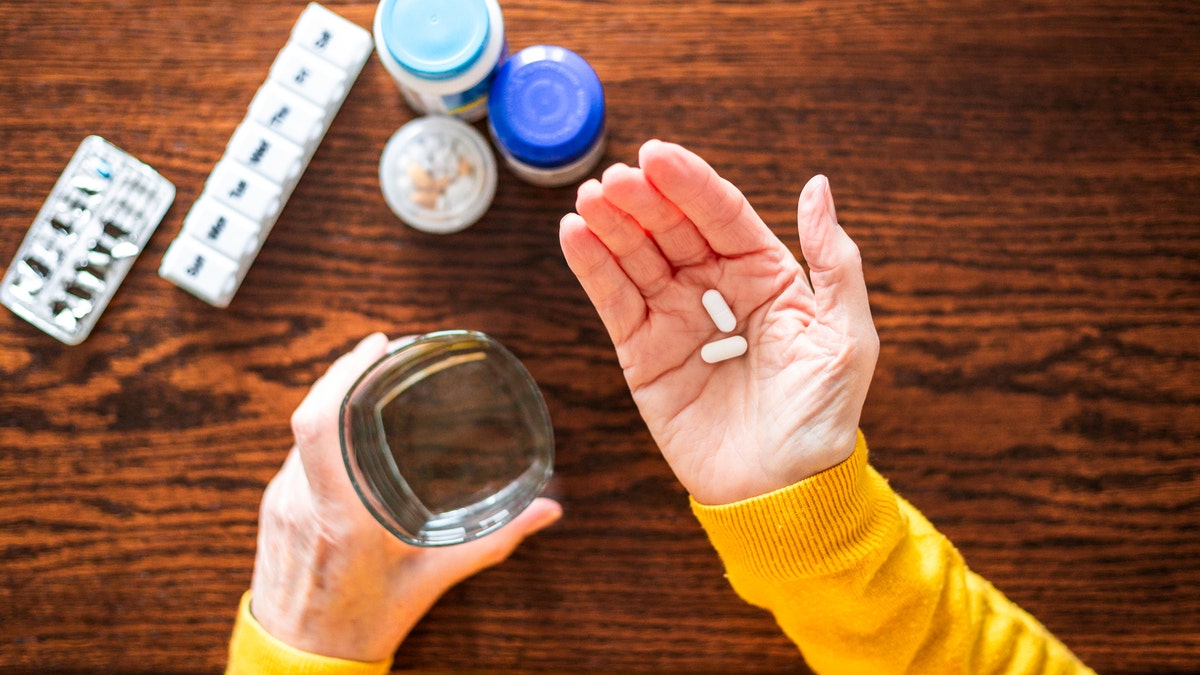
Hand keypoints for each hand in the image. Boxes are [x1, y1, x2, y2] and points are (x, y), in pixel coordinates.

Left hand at [249, 333, 561, 661]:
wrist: (299, 661)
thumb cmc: (363, 623)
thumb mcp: (433, 579)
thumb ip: (492, 542)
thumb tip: (547, 513)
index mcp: (340, 515)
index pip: (320, 422)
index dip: (344, 373)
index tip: (377, 346)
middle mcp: (301, 500)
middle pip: (312, 413)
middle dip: (346, 374)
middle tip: (384, 352)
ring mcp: (279, 502)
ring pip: (301, 432)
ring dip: (334, 401)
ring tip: (371, 382)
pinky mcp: (270, 508)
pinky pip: (294, 453)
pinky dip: (323, 431)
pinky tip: (349, 430)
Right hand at [560, 140, 877, 504]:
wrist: (782, 490)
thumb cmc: (823, 414)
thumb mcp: (846, 333)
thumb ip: (832, 258)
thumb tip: (816, 186)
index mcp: (767, 275)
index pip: (723, 215)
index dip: (691, 183)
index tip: (658, 154)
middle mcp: (717, 289)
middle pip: (673, 229)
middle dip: (644, 200)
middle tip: (617, 180)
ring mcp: (675, 319)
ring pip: (636, 258)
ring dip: (612, 225)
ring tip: (591, 199)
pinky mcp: (642, 353)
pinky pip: (614, 302)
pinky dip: (592, 268)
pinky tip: (574, 233)